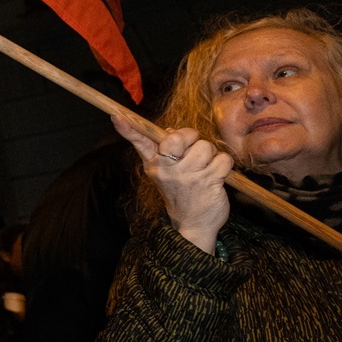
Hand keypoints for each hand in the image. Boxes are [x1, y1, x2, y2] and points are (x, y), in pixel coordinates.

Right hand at [110, 113, 232, 253]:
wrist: (192, 224)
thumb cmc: (181, 193)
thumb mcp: (164, 174)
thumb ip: (163, 151)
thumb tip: (170, 129)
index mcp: (155, 165)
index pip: (140, 142)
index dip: (128, 128)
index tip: (117, 116)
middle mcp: (168, 169)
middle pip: (181, 136)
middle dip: (193, 138)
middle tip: (192, 153)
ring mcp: (188, 176)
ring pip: (206, 146)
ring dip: (211, 156)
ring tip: (204, 169)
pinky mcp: (208, 181)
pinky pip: (223, 159)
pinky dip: (224, 166)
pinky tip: (216, 177)